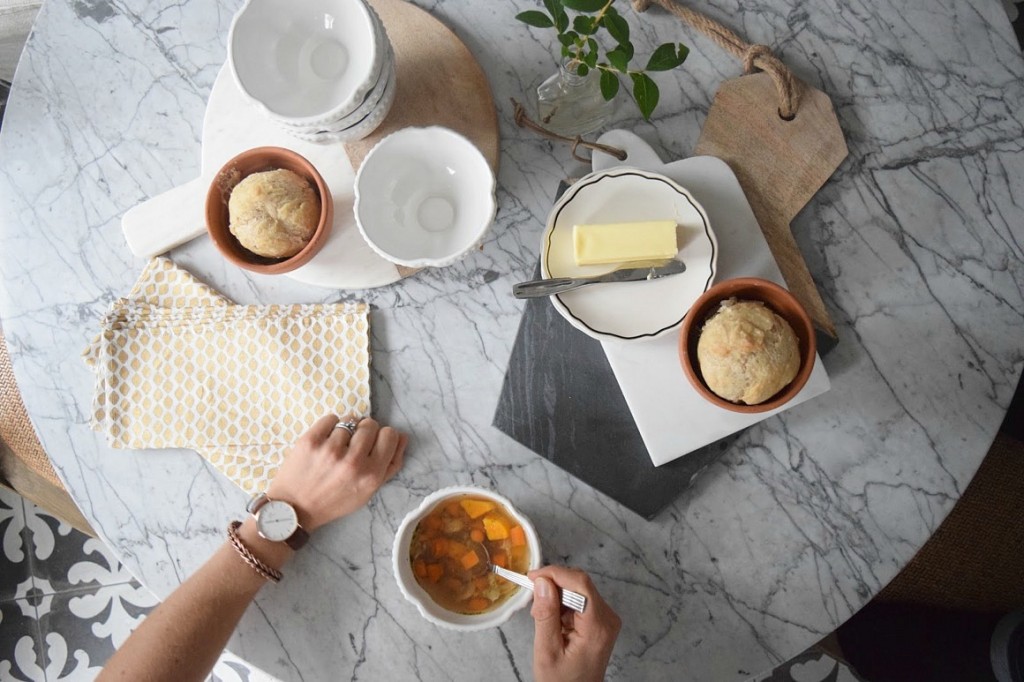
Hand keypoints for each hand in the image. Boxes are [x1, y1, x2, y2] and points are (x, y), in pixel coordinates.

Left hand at [267, 414, 407, 531]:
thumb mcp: (368, 492)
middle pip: (371, 424)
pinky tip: (325, 441)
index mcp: (371, 475)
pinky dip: (329, 426)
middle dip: (364, 432)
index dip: (383, 437)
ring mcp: (330, 450)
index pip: (390, 435)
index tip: (372, 444)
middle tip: (353, 445)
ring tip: (336, 446)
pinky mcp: (310, 441)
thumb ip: (390, 465)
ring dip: (345, 431)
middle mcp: (353, 461)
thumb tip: (402, 437)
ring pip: (350, 421)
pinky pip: (331, 418)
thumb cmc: (334, 501)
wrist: (294, 509)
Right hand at [529, 565, 620, 681]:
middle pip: (580, 584)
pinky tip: (552, 620)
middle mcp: (608, 618)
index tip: (532, 577)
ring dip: (556, 596)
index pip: (580, 584)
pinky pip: (581, 600)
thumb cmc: (561, 681)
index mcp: (597, 627)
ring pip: (579, 590)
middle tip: (533, 604)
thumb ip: (546, 615)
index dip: (555, 574)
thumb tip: (542, 582)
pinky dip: (563, 604)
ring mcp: (606, 619)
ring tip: (541, 616)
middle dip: (554, 586)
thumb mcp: (547, 651)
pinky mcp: (601, 621)